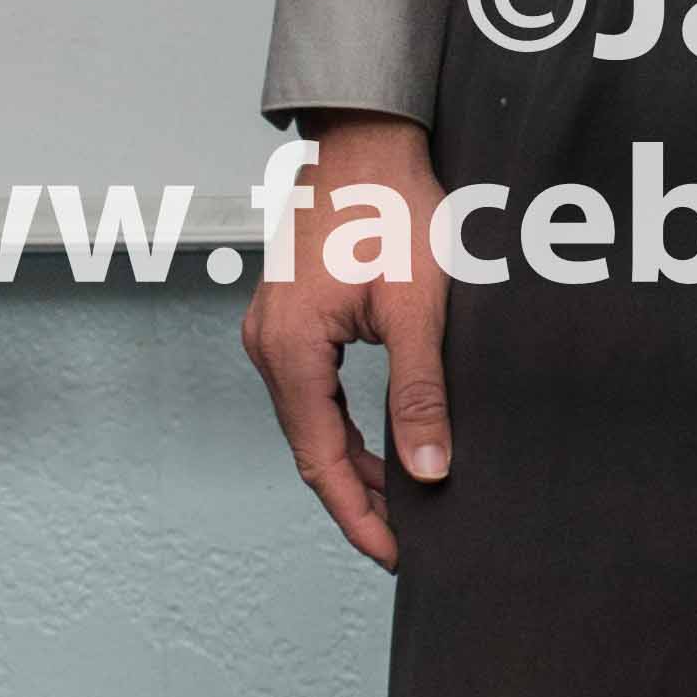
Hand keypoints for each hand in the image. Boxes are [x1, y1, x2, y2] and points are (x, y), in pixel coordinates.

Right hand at [242, 113, 449, 568]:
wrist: (367, 141)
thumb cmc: (391, 209)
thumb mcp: (418, 309)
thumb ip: (420, 394)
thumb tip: (429, 469)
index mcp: (289, 350)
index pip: (320, 461)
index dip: (360, 515)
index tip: (397, 555)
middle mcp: (267, 346)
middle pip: (311, 448)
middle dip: (361, 498)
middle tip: (411, 539)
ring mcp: (273, 331)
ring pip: (313, 422)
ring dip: (358, 462)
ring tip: (409, 501)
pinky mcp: (291, 318)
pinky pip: (315, 391)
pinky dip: (348, 426)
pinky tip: (387, 443)